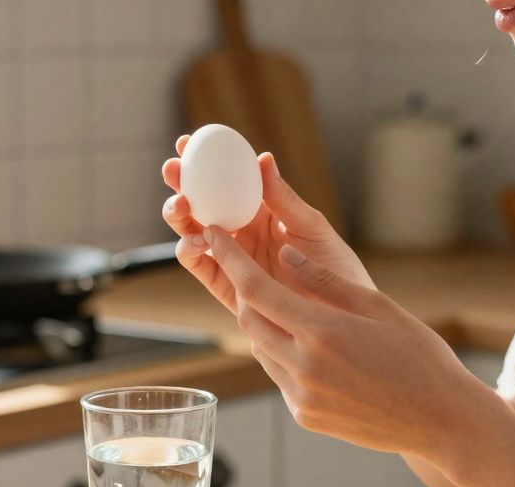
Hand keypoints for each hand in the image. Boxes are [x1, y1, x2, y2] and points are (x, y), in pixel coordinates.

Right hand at [161, 136, 373, 314]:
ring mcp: (234, 259)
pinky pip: (203, 268)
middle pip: (202, 204)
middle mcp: (243, 232)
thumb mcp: (312, 229)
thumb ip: (285, 199)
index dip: (202, 160)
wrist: (342, 317)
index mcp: (262, 210)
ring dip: (180, 217)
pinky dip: (191, 252)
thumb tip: (263, 159)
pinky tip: (194, 240)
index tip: (185, 141)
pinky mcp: (230, 289)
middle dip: (181, 185)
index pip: (226, 179)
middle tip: (173, 170)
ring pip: (194, 233)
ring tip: (180, 205)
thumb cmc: (337, 268)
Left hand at [197, 226, 485, 463]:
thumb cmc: (420, 356)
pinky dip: (281, 355)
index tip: (211, 237)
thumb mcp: (378, 306)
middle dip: (246, 291)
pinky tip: (306, 345)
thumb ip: (324, 281)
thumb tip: (285, 253)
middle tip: (251, 269)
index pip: (256, 289)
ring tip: (285, 307)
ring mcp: (301, 397)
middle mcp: (304, 367)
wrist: (441, 420)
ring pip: (260, 349)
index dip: (229, 259)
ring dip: (264, 324)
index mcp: (322, 332)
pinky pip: (278, 376)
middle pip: (249, 320)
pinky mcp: (304, 416)